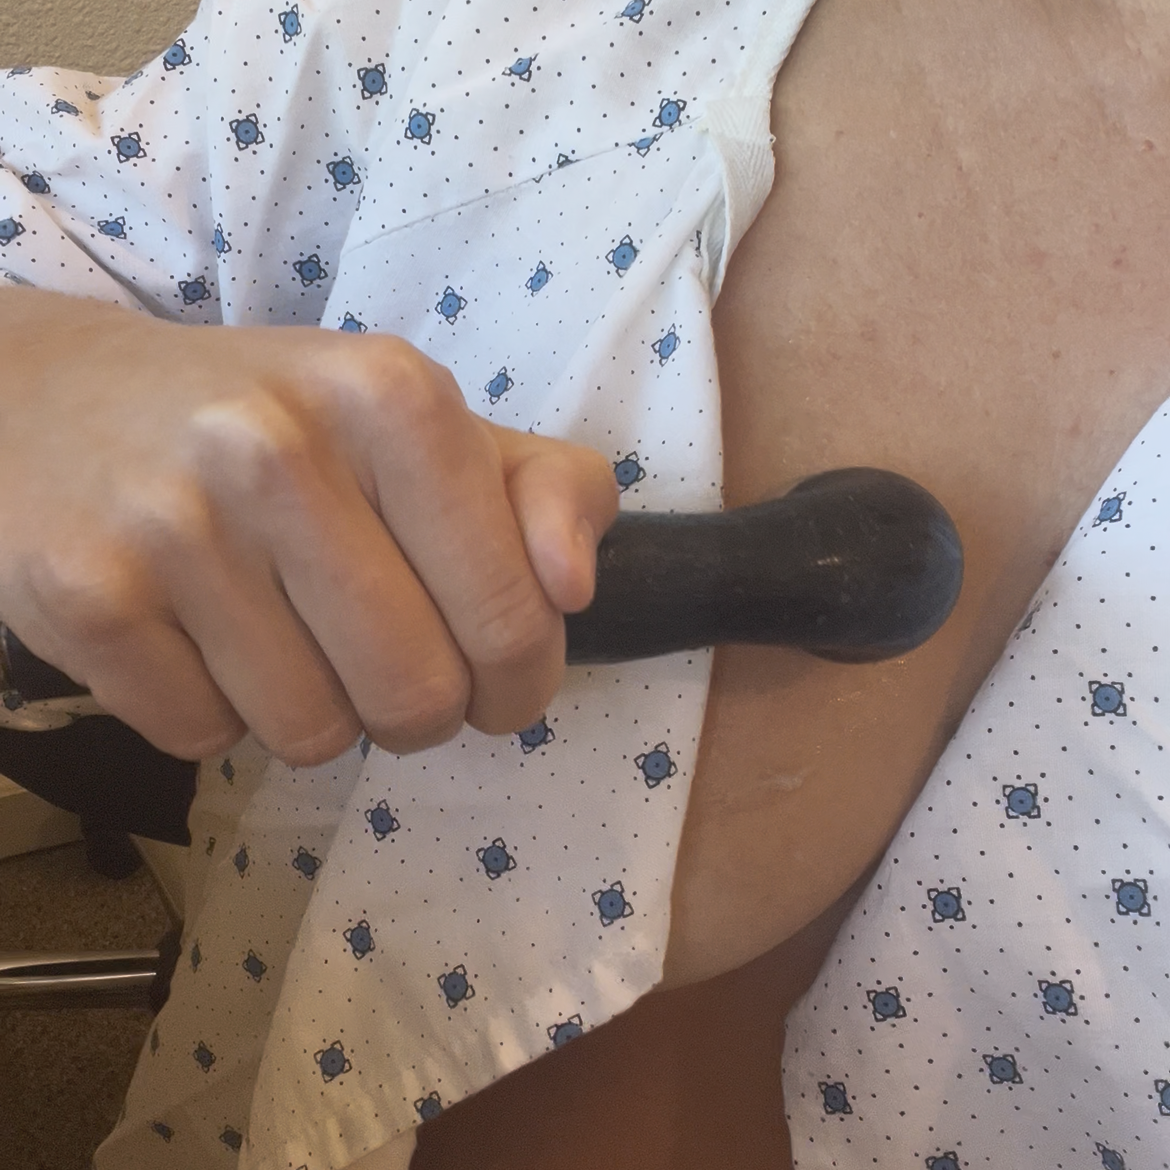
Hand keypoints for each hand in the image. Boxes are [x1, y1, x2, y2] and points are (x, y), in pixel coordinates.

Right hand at [0, 288, 617, 764]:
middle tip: (388, 668)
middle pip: (417, 696)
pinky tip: (198, 637)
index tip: (496, 678)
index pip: (513, 615)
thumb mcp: (428, 430)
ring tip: (287, 638)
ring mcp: (172, 522)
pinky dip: (218, 714)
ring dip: (318, 713)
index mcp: (392, 396)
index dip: (520, 678)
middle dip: (420, 712)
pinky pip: (207, 740)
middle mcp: (279, 448)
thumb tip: (575, 585)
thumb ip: (546, 492)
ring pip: (312, 734)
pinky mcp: (84, 595)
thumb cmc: (281, 426)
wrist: (58, 400)